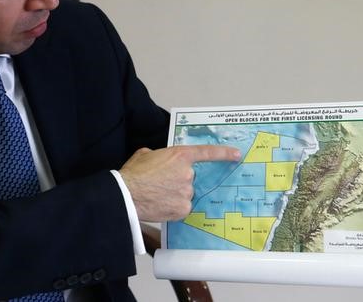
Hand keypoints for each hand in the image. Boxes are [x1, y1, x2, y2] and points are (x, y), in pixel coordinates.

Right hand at [119, 145, 240, 221]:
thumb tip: (161, 160)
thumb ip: (160, 155)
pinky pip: (182, 207)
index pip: (207, 152)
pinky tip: (160, 204)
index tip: (236, 155)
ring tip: (157, 194)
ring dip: (175, 194)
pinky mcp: (183, 209)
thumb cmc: (133, 174)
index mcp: (180, 155)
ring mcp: (187, 192)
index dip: (224, 153)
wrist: (126, 195)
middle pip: (190, 177)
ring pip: (186, 193)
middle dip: (178, 180)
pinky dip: (173, 207)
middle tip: (161, 183)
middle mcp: (188, 174)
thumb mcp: (146, 154)